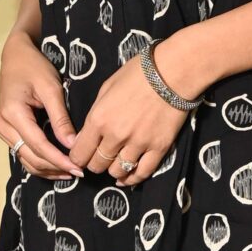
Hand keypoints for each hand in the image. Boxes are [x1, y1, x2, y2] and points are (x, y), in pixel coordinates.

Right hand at [0, 28, 79, 177]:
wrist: (16, 57)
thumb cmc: (34, 67)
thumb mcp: (51, 88)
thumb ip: (61, 118)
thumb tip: (72, 144)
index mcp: (12, 113)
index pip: (38, 145)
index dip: (58, 159)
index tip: (78, 168)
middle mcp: (4, 125)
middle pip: (30, 157)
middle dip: (55, 168)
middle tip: (79, 172)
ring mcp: (3, 130)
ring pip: (26, 159)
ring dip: (48, 169)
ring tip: (71, 172)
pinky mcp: (8, 131)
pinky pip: (24, 153)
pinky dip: (40, 162)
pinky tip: (58, 166)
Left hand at [68, 47, 192, 184]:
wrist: (173, 71)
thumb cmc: (138, 73)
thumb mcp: (106, 88)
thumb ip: (95, 114)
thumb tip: (86, 135)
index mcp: (99, 119)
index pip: (79, 153)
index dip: (77, 157)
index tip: (81, 155)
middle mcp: (116, 136)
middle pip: (97, 165)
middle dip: (94, 163)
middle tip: (98, 157)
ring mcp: (138, 144)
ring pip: (118, 172)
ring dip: (113, 170)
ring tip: (114, 163)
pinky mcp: (159, 148)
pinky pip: (142, 173)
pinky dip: (133, 179)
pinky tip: (128, 177)